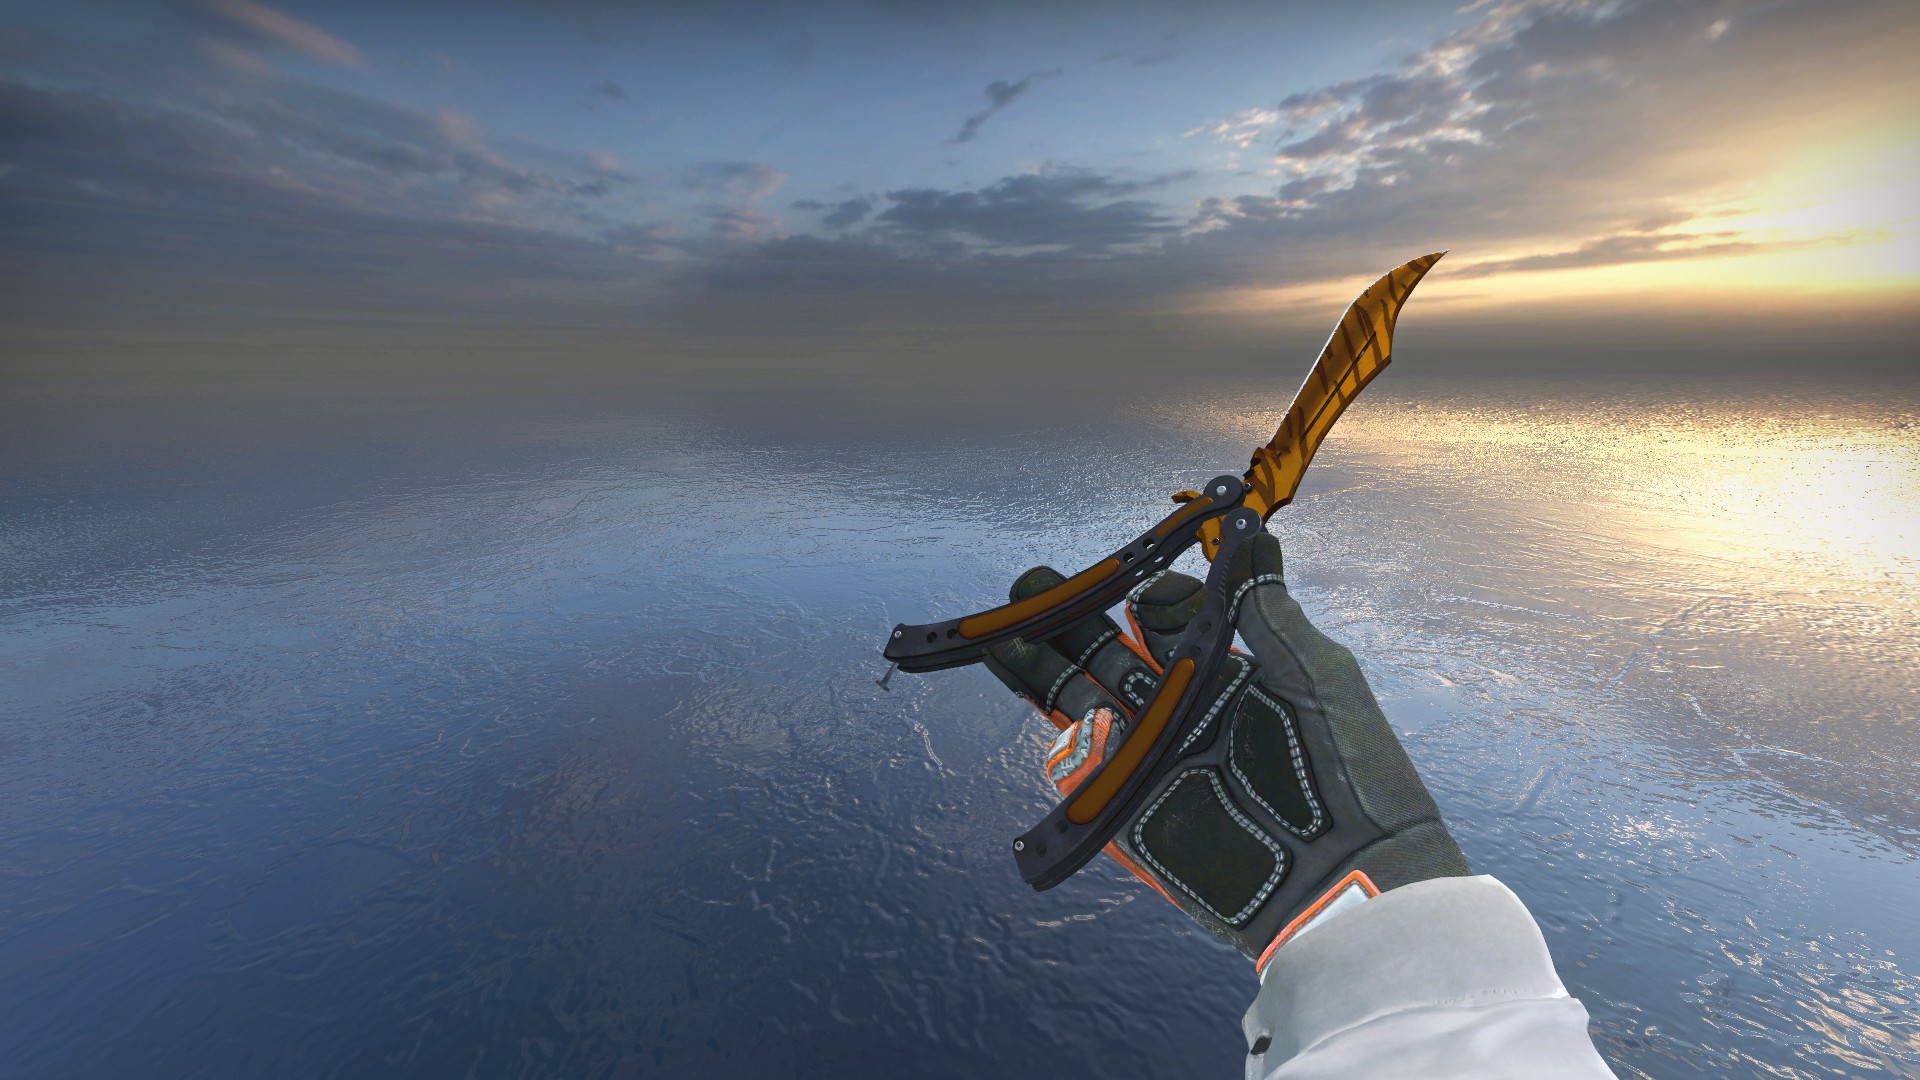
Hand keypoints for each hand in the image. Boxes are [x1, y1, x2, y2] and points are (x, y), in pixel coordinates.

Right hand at [985, 530, 1469, 969]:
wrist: (1349, 876)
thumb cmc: (1348, 769)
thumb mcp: (1314, 673)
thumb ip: (1265, 607)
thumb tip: (1251, 529)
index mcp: (1232, 674)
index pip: (1171, 620)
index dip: (1152, 597)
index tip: (1146, 588)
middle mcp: (1188, 712)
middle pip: (1113, 655)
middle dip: (1070, 620)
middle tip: (1030, 587)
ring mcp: (1159, 761)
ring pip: (1087, 703)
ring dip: (1044, 667)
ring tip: (1000, 635)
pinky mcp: (1139, 812)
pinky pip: (1087, 771)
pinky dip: (1061, 740)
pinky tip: (1036, 706)